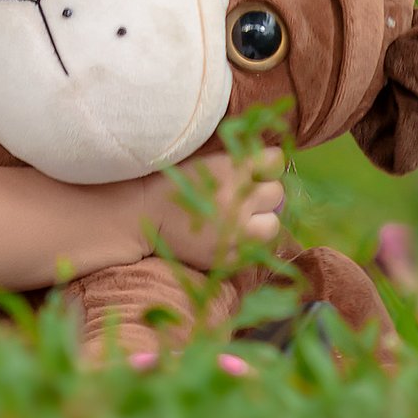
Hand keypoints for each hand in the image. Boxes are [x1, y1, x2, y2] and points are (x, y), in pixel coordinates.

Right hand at [138, 147, 284, 269]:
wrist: (141, 213)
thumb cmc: (171, 180)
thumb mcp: (205, 159)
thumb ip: (237, 161)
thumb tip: (268, 163)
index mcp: (233, 168)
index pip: (275, 161)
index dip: (266, 165)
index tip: (256, 170)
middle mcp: (239, 199)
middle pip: (276, 194)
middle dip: (263, 194)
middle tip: (245, 196)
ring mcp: (235, 232)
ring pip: (272, 226)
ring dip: (261, 222)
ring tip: (243, 221)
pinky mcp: (227, 257)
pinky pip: (254, 251)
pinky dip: (245, 245)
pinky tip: (228, 237)